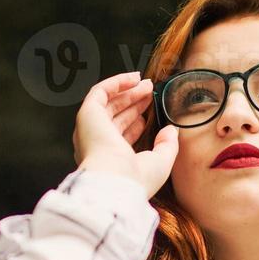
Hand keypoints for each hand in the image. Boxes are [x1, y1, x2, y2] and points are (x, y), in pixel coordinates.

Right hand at [72, 71, 179, 198]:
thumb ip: (167, 146)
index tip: (149, 113)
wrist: (117, 181)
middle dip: (134, 102)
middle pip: (116, 115)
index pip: (121, 135)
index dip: (136, 121)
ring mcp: (90, 128)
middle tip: (150, 92)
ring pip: (109, 102)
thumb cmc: (135, 180)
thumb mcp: (159, 163)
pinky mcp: (88, 114)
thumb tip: (170, 130)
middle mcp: (97, 144)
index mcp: (110, 159)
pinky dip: (117, 82)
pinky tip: (133, 78)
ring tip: (146, 84)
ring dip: (128, 91)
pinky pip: (100, 91)